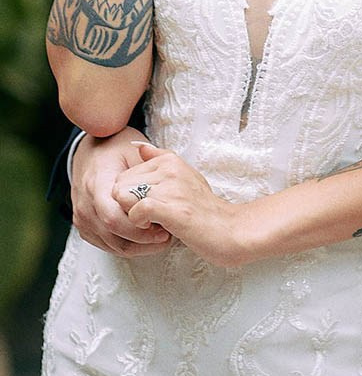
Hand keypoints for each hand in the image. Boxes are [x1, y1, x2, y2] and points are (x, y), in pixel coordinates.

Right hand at [71, 129, 171, 256]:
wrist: (91, 150)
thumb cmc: (115, 149)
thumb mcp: (133, 151)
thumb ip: (146, 171)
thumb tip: (164, 192)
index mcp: (97, 183)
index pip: (113, 217)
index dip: (137, 227)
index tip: (161, 226)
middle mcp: (85, 203)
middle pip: (113, 234)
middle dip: (142, 241)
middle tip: (166, 237)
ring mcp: (82, 217)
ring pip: (111, 245)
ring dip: (138, 246)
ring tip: (160, 238)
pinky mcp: (84, 226)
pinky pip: (106, 245)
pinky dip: (127, 245)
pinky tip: (145, 239)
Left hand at [115, 143, 243, 266]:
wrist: (227, 229)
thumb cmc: (203, 208)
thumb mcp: (184, 176)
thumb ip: (160, 160)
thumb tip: (139, 146)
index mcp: (170, 160)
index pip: (125, 175)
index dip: (130, 196)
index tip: (147, 206)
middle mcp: (170, 169)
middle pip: (121, 186)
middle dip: (128, 205)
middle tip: (148, 217)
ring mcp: (171, 188)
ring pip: (125, 197)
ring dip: (132, 215)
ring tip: (150, 222)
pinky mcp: (172, 209)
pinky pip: (137, 210)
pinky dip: (138, 223)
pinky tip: (151, 227)